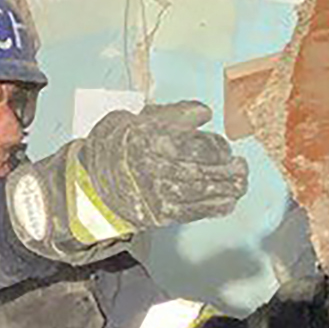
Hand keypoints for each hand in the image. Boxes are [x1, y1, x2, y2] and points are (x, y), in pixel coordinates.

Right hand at [9, 100, 247, 261]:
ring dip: (228, 189)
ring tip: (240, 183)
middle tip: (243, 167)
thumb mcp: (136, 119)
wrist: (85, 185)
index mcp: (150, 141)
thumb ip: (172, 115)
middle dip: (229, 170)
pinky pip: (195, 212)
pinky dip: (216, 207)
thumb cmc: (112, 147)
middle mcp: (155, 169)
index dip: (217, 147)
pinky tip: (228, 201)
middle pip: (204, 171)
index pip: (196, 146)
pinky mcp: (159, 215)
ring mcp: (157, 195)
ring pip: (203, 193)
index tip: (226, 146)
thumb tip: (205, 112)